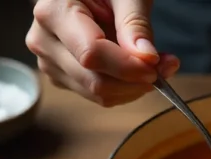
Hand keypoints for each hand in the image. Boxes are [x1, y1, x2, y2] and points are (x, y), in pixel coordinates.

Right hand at [25, 0, 179, 106]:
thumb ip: (135, 23)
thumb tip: (147, 58)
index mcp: (53, 11)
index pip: (91, 54)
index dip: (126, 66)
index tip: (155, 65)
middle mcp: (44, 41)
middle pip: (93, 80)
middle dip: (135, 81)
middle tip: (166, 67)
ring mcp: (50, 62)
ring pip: (97, 94)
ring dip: (133, 87)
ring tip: (157, 65)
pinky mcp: (62, 76)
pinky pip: (97, 96)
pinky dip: (124, 89)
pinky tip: (137, 70)